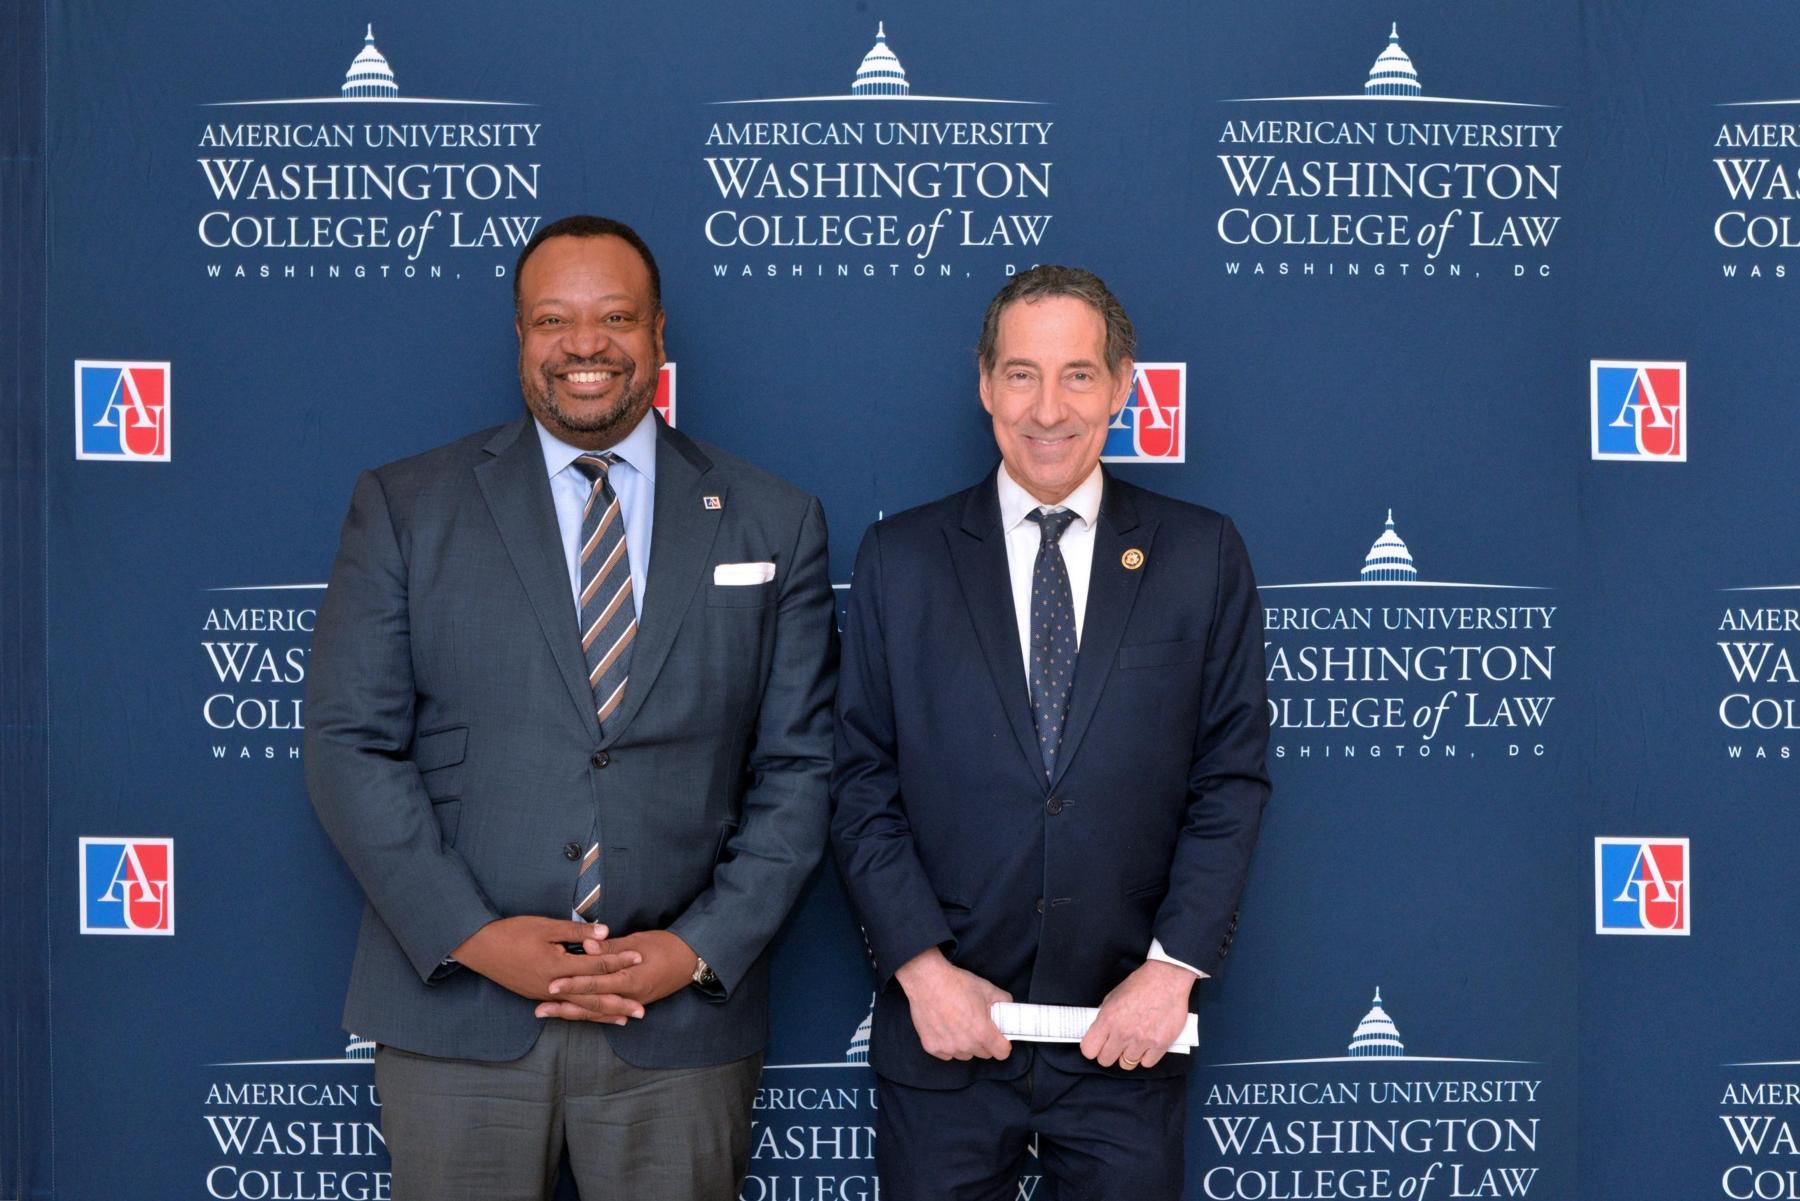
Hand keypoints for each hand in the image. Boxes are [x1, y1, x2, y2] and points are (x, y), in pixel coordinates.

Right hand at [449, 917, 643, 1023]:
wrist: (479, 947)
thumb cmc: (512, 932)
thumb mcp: (546, 926)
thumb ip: (576, 932)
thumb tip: (605, 932)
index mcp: (558, 967)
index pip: (596, 966)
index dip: (619, 961)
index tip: (640, 958)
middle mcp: (553, 987)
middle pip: (592, 997)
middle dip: (619, 1003)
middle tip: (642, 1011)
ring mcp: (543, 994)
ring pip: (579, 1008)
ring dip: (603, 1014)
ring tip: (625, 1020)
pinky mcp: (536, 996)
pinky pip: (566, 1009)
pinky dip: (582, 1013)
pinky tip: (592, 1015)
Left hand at [536, 929, 699, 1021]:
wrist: (692, 960)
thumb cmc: (665, 946)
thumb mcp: (638, 942)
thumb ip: (610, 947)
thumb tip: (587, 945)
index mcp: (630, 978)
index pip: (595, 984)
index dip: (572, 985)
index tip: (551, 985)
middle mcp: (629, 996)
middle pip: (591, 1004)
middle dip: (564, 1006)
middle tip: (539, 1008)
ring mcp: (631, 1002)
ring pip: (597, 1012)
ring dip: (571, 1013)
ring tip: (547, 1012)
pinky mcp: (633, 1003)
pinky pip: (607, 1012)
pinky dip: (589, 1015)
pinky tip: (573, 1015)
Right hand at [894, 947, 1012, 1061]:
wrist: (927, 980)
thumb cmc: (956, 983)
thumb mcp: (987, 988)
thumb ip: (1003, 1001)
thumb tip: (1008, 1008)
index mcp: (982, 1032)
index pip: (1002, 1053)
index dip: (1003, 1044)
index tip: (999, 1038)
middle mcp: (965, 1044)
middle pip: (983, 1053)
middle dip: (984, 1042)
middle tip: (977, 1024)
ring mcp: (947, 1047)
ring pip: (965, 1054)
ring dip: (966, 1044)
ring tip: (959, 1024)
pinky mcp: (932, 1047)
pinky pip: (947, 1053)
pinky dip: (948, 1044)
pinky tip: (945, 1027)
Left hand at [1080, 960, 1195, 1070]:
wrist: (1167, 979)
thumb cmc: (1141, 985)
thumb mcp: (1113, 996)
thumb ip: (1104, 1016)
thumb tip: (1098, 1032)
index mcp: (1108, 1019)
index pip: (1089, 1049)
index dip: (1092, 1049)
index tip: (1096, 1046)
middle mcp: (1123, 1033)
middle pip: (1106, 1060)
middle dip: (1109, 1053)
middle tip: (1116, 1045)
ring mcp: (1142, 1041)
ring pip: (1127, 1064)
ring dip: (1129, 1055)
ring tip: (1134, 1041)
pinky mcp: (1160, 1045)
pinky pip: (1146, 1063)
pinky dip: (1146, 1056)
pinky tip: (1147, 1044)